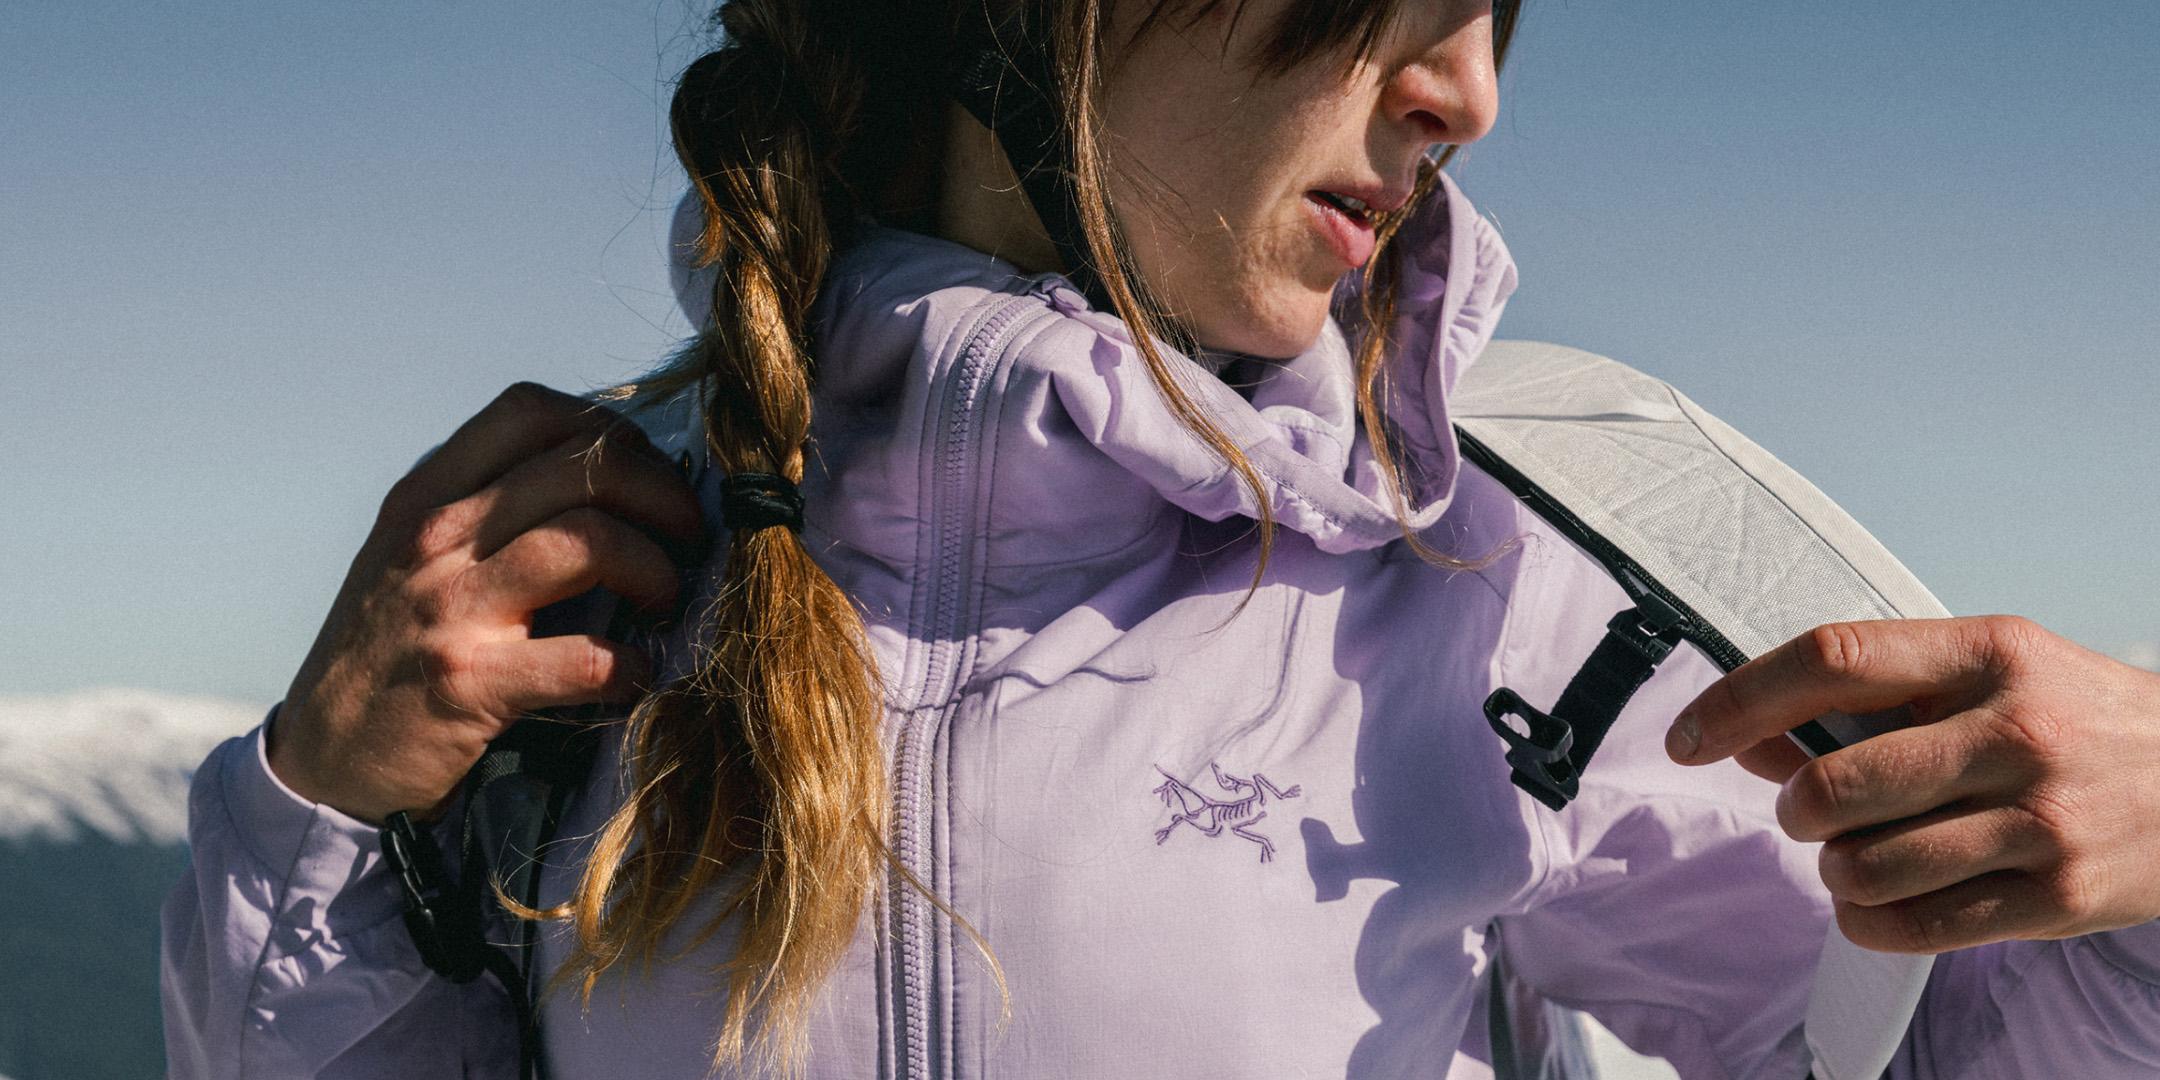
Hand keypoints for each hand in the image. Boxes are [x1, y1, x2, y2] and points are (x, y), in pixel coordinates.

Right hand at [269, 382, 705, 823]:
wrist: (324, 757)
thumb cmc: (389, 651)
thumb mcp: (413, 556)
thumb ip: (488, 510)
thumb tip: (609, 479)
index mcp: (427, 496)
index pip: (531, 412)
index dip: (611, 430)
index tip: (647, 471)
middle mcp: (436, 537)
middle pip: (584, 468)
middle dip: (663, 495)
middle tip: (687, 533)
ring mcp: (451, 607)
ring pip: (591, 541)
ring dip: (656, 569)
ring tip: (666, 598)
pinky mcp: (471, 682)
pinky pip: (585, 656)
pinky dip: (632, 665)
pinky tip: (637, 674)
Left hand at [1666, 615, 2159, 953]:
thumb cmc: (2070, 719)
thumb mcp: (1987, 673)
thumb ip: (1872, 698)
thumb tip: (1747, 735)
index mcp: (1988, 653)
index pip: (1832, 658)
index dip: (1740, 699)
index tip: (1690, 736)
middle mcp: (2016, 731)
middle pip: (1834, 783)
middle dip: (1795, 808)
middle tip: (1812, 811)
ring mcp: (2041, 819)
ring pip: (1864, 865)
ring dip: (1834, 870)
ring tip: (1861, 854)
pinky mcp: (2059, 897)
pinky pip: (1913, 925)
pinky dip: (1867, 920)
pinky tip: (1879, 902)